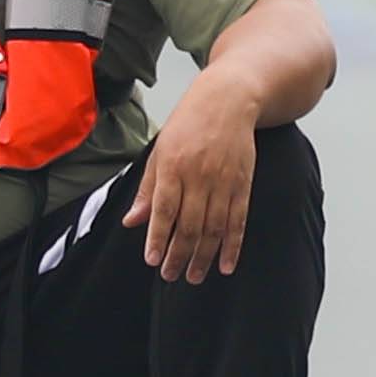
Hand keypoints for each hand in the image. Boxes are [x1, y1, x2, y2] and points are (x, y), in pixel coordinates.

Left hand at [139, 67, 263, 285]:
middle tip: (171, 275)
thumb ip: (148, 189)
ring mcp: (224, 182)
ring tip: (193, 276)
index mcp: (174, 167)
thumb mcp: (160, 151)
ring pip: (214, 228)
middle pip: (190, 225)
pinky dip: (233, 246)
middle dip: (179, 255)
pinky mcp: (242, 185)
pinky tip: (226, 265)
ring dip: (204, 256)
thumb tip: (133, 221)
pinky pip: (238, 221)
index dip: (158, 238)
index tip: (153, 260)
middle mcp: (200, 176)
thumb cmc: (189, 123)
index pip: (165, 210)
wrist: (228, 100)